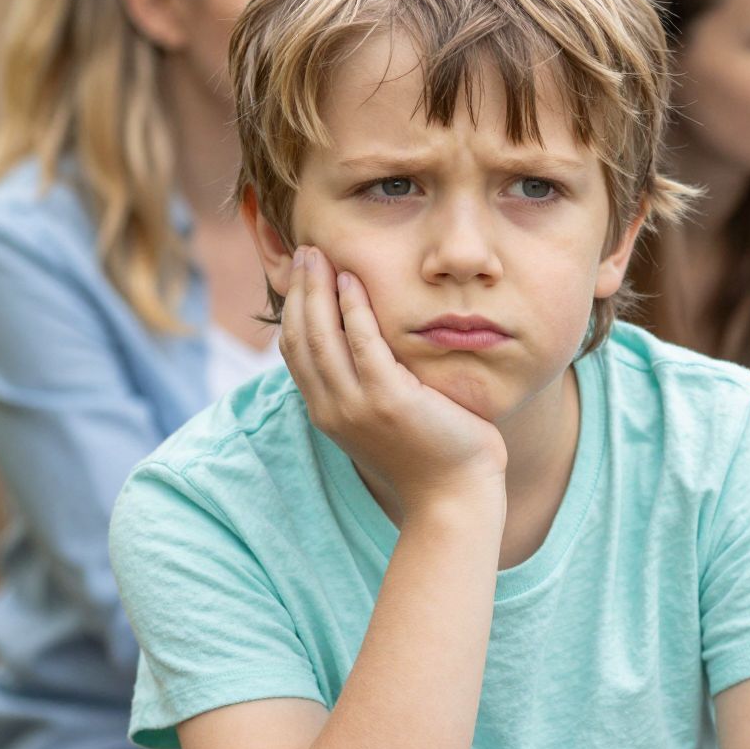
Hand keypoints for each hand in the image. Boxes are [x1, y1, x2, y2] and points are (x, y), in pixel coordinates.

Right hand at [281, 247, 505, 521]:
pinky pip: (362, 344)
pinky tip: (352, 281)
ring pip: (321, 336)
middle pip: (300, 338)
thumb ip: (370, 387)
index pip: (296, 353)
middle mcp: (332, 410)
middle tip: (306, 252)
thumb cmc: (432, 454)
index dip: (294, 310)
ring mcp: (357, 407)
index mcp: (328, 413)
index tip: (301, 276)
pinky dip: (352, 309)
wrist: (455, 496)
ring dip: (317, 290)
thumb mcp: (386, 420)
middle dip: (299, 292)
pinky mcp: (389, 401)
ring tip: (320, 254)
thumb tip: (367, 352)